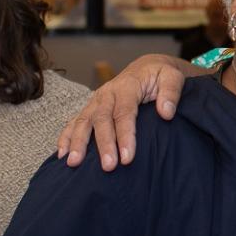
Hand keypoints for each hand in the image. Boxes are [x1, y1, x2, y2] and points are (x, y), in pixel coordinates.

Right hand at [55, 54, 206, 170]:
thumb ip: (171, 92)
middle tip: (108, 167)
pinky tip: (62, 154)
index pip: (124, 113)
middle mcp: (107, 93)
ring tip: (74, 163)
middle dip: (103, 144)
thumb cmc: (161, 76)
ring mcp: (96, 101)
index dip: (125, 136)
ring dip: (78, 142)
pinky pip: (74, 122)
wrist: (147, 68)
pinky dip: (66, 137)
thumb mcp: (173, 77)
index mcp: (127, 86)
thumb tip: (166, 112)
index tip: (128, 158)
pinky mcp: (91, 108)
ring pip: (83, 121)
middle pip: (101, 119)